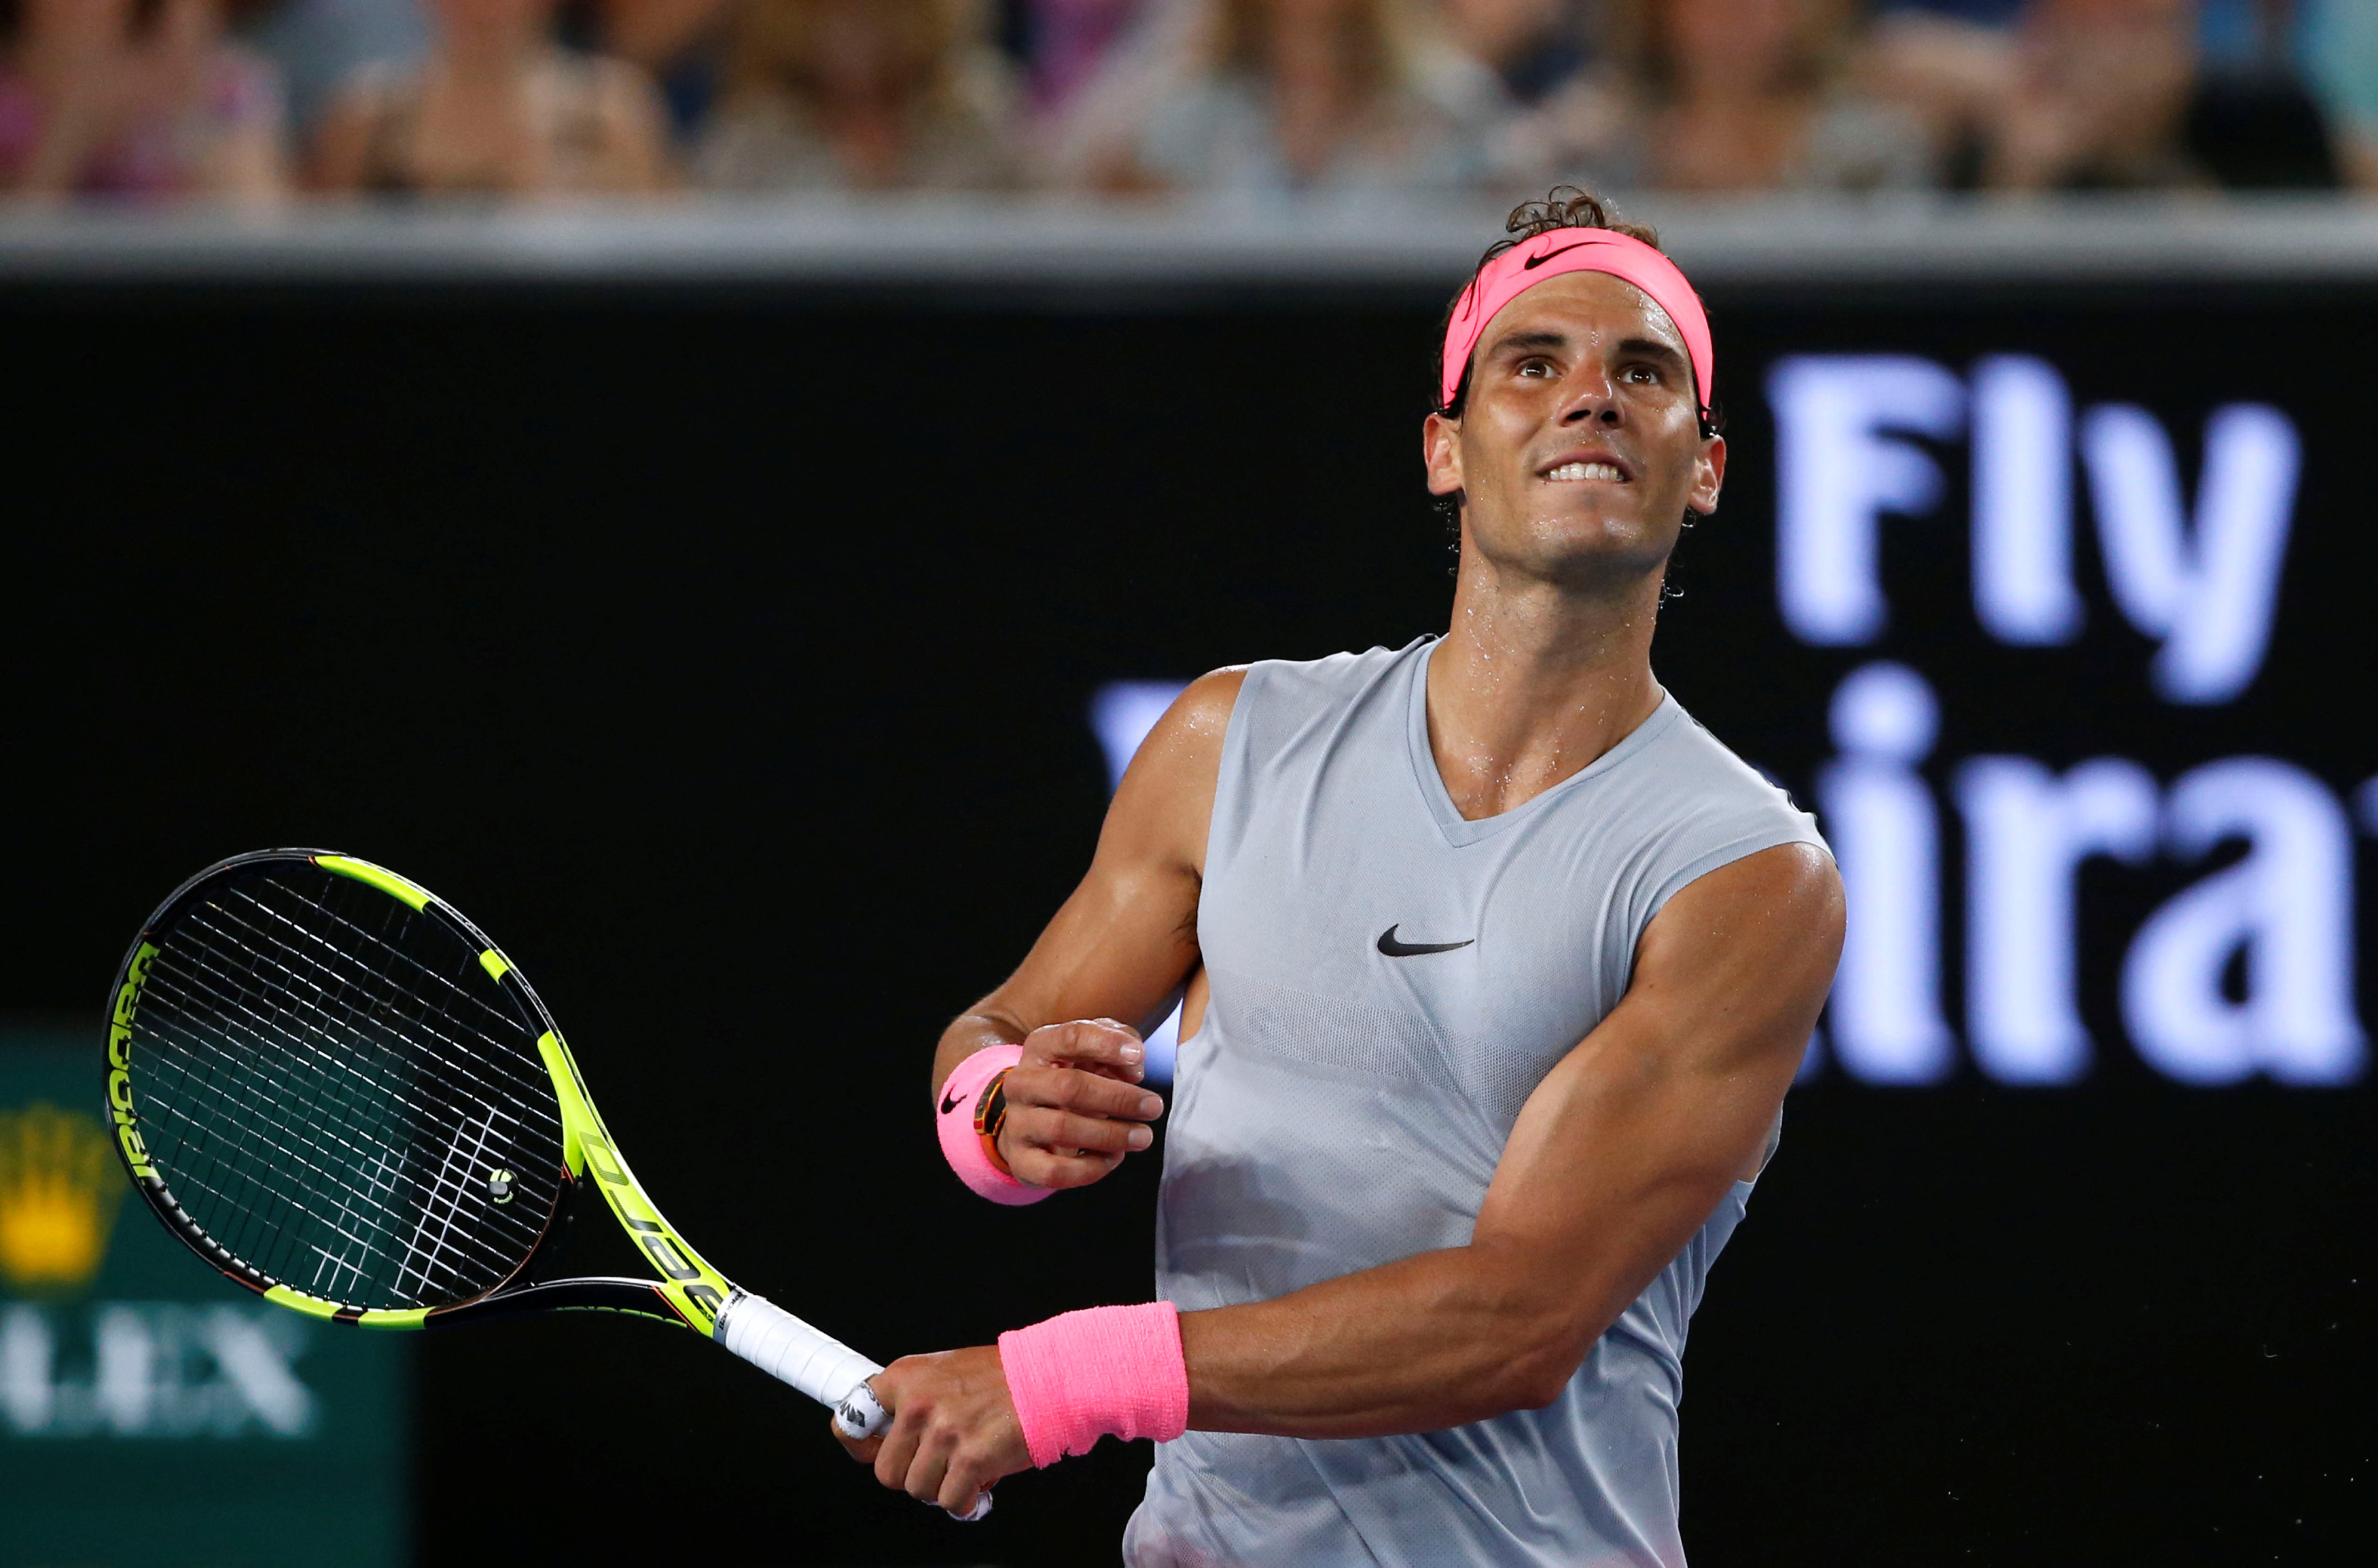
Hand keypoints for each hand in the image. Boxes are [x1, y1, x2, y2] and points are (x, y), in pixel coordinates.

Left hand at [830, 1345, 1030, 1514]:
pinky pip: (949, 1501)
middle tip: (939, 1461)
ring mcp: (943, 1432)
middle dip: (913, 1474)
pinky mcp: (970, 1459)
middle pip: (887, 1471)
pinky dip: (965, 1499)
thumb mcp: (945, 1373)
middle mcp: (919, 1403)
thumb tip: (894, 1441)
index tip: (870, 1452)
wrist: (1049, 1378)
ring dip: (942, 1486)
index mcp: (906, 1377)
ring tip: (966, 1463)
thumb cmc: (1003, 1378)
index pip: (851, 1420)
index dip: (860, 1446)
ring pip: (918, 1490)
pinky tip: (980, 1479)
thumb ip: (915, 1401)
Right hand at [997, 1018, 1165, 1189]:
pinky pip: (1055, 1171)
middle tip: (1153, 1106)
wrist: (1033, 1122)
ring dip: (1111, 1134)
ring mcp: (1017, 1123)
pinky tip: (1114, 1157)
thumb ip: (1119, 1044)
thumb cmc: (1075, 1080)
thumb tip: (1134, 1066)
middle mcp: (1022, 1083)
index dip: (1107, 1044)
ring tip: (1142, 1136)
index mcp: (1040, 1048)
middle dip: (1118, 1097)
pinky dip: (1092, 1167)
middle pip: (1069, 1086)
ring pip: (1063, 1128)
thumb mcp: (1095, 1053)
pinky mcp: (1021, 1160)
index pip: (1070, 1037)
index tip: (1138, 1056)